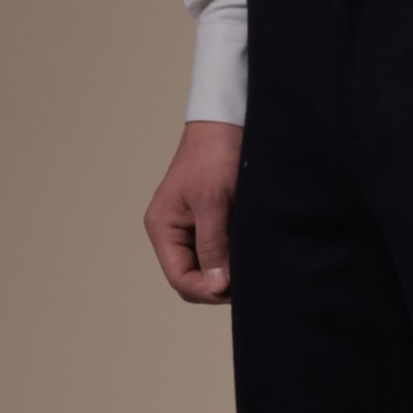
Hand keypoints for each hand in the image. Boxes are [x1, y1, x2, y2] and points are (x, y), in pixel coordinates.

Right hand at [145, 121, 244, 303]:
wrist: (226, 121)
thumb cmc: (214, 155)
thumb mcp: (213, 202)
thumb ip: (212, 246)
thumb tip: (216, 286)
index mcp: (162, 227)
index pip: (179, 278)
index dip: (207, 290)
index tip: (237, 289)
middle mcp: (170, 230)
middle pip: (190, 277)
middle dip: (216, 284)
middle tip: (248, 280)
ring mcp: (188, 226)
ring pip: (204, 266)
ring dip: (225, 270)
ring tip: (250, 265)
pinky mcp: (206, 219)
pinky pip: (215, 250)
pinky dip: (230, 256)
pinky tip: (248, 252)